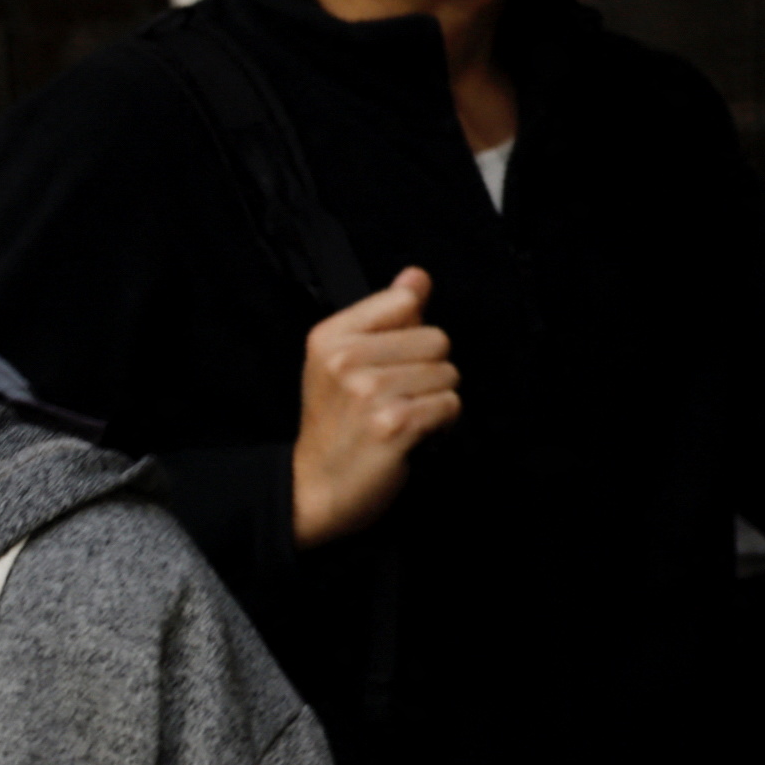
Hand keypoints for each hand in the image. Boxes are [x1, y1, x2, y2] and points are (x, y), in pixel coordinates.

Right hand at [292, 267, 458, 545]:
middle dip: (427, 370)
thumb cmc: (334, 426)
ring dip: (434, 399)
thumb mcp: (343, 362)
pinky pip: (450, 405)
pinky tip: (412, 434)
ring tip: (401, 417)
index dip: (408, 334)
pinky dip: (440, 423)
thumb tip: (417, 275)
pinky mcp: (394, 423)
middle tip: (394, 397)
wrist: (314, 489)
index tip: (386, 363)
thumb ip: (385, 315)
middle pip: (435, 338)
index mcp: (330, 337)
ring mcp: (369, 391)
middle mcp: (345, 359)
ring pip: (447, 373)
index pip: (404, 301)